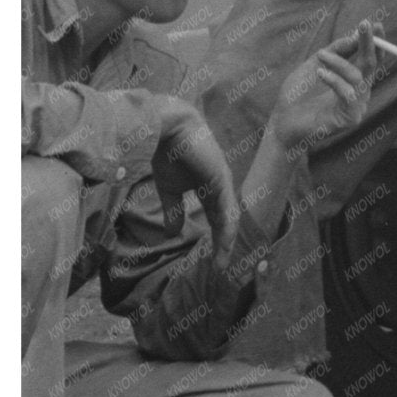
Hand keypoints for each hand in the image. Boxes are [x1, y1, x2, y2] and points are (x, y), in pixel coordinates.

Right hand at [147, 101, 241, 260]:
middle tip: (223, 268)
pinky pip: (226, 207)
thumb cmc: (168, 153)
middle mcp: (220, 186)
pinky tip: (227, 242)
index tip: (215, 259)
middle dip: (225, 244)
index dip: (217, 238)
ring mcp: (222, 182)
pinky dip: (227, 226)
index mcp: (210, 188)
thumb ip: (174, 210)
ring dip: (227, 241)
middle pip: (226, 220)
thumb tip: (173, 234)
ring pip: (229, 217)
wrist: (167, 128)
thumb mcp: (170, 189)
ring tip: (224, 263)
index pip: (218, 217)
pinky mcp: (220, 178)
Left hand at [266, 23, 379, 154]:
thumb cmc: (296, 95)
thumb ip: (336, 51)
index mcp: (353, 79)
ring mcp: (357, 106)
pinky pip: (348, 93)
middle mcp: (359, 91)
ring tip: (320, 56)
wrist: (281, 124)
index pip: (370, 58)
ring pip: (358, 76)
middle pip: (371, 64)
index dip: (375, 41)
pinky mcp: (350, 118)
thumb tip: (355, 35)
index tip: (375, 23)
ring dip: (339, 62)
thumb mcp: (315, 65)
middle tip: (365, 24)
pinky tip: (320, 74)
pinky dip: (334, 80)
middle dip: (369, 42)